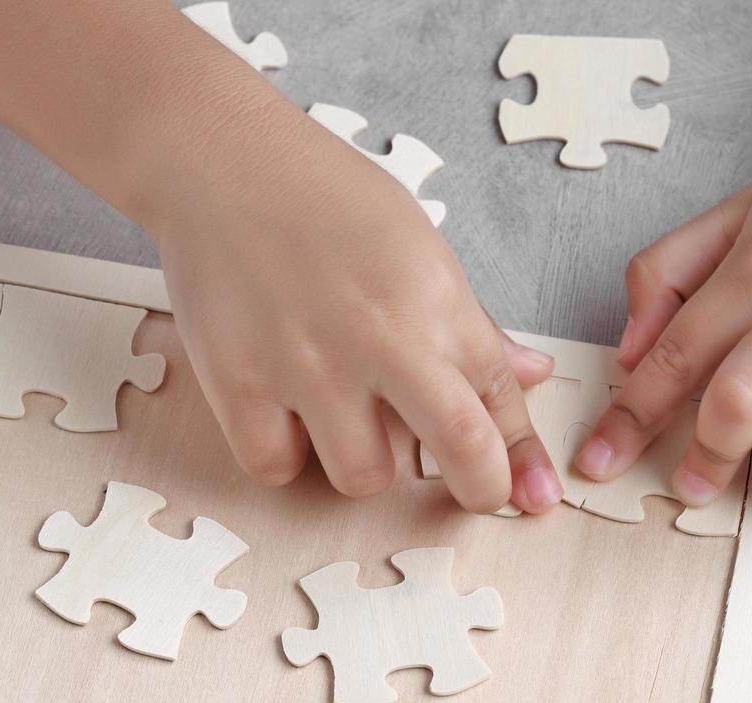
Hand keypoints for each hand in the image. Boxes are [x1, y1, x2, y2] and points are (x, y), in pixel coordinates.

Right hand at [144, 94, 561, 513]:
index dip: (521, 461)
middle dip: (480, 486)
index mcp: (434, 300)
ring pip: (364, 477)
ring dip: (364, 460)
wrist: (218, 160)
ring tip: (343, 413)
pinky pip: (277, 468)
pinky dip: (285, 454)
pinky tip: (284, 413)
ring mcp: (307, 367)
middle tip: (472, 490)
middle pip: (461, 449)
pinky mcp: (239, 384)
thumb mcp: (417, 246)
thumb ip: (469, 323)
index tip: (532, 492)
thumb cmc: (325, 196)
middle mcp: (379, 337)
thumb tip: (531, 374)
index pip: (499, 400)